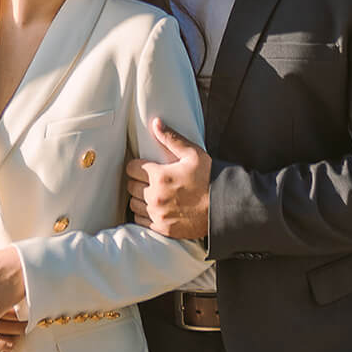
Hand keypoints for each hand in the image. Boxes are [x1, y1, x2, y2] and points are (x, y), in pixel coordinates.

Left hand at [126, 119, 210, 239]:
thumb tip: (156, 123)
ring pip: (133, 204)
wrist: (221, 208)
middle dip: (136, 180)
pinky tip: (153, 207)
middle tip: (147, 178)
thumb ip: (172, 138)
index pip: (131, 168)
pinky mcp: (161, 228)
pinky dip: (143, 213)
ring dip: (138, 197)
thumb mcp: (193, 154)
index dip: (136, 165)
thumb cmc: (208, 179)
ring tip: (149, 192)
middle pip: (130, 186)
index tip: (143, 166)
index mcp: (160, 176)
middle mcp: (155, 196)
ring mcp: (157, 214)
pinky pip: (140, 220)